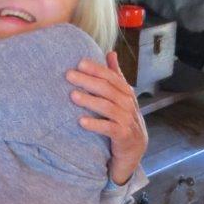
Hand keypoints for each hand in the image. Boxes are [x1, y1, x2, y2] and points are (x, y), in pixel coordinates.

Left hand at [66, 51, 147, 185]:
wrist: (134, 150)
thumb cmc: (124, 120)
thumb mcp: (121, 97)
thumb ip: (115, 76)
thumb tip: (111, 52)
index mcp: (126, 93)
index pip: (111, 77)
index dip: (96, 69)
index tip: (79, 63)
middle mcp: (128, 104)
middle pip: (107, 89)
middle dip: (88, 81)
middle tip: (69, 75)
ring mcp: (127, 120)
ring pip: (107, 107)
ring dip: (89, 101)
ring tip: (73, 96)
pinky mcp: (124, 136)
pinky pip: (109, 128)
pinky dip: (95, 124)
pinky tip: (81, 121)